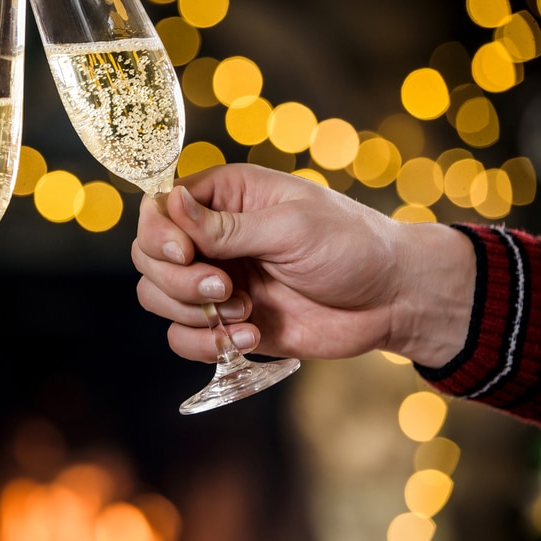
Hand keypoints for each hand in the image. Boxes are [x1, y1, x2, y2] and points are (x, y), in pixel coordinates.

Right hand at [131, 164, 472, 367]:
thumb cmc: (351, 246)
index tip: (185, 253)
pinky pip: (182, 337)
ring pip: (156, 297)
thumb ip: (226, 225)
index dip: (158, 233)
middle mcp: (211, 237)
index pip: (158, 208)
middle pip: (148, 257)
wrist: (392, 300)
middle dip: (178, 280)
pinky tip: (247, 339)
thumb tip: (171, 201)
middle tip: (225, 288)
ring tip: (244, 314)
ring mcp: (215, 281)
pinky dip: (204, 343)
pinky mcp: (225, 322)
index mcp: (224, 197)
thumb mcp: (291, 227)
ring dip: (192, 313)